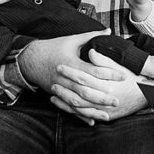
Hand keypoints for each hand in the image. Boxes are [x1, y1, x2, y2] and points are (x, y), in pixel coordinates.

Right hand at [17, 31, 138, 123]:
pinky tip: (92, 122)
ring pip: (78, 102)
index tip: (122, 76)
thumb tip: (108, 31)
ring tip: (108, 113)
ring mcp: (60, 89)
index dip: (109, 73)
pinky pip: (69, 108)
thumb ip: (91, 37)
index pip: (93, 70)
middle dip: (102, 96)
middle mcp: (65, 79)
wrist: (30, 59)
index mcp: (71, 64)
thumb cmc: (53, 48)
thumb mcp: (71, 40)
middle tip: (118, 100)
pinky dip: (80, 115)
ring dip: (93, 109)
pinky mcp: (57, 96)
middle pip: (86, 90)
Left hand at [50, 50, 147, 122]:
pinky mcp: (105, 117)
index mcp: (107, 84)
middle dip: (64, 85)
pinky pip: (85, 115)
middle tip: (53, 78)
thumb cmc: (133, 79)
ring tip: (53, 92)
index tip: (60, 65)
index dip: (70, 71)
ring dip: (64, 99)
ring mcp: (104, 110)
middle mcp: (105, 98)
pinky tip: (63, 105)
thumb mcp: (120, 67)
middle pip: (78, 92)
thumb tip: (91, 51)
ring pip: (79, 106)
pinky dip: (72, 111)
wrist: (146, 96)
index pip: (83, 77)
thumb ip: (104, 60)